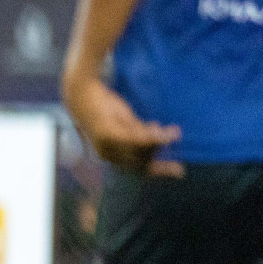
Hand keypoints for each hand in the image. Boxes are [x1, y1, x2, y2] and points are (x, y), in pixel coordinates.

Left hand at [64, 72, 183, 176]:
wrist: (82, 93)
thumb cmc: (103, 108)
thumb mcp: (124, 123)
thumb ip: (139, 134)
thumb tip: (159, 142)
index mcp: (111, 155)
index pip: (139, 168)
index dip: (160, 170)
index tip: (180, 170)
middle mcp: (108, 155)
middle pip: (143, 159)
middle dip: (158, 148)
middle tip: (171, 133)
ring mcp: (107, 146)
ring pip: (141, 150)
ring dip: (157, 140)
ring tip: (165, 128)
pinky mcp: (108, 133)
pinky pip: (135, 140)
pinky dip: (151, 136)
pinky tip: (160, 127)